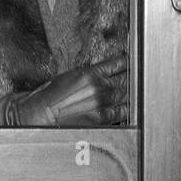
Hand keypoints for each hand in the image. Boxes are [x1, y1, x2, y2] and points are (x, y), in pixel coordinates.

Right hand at [0, 54, 128, 126]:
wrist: (38, 115)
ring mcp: (102, 104)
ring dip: (132, 94)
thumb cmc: (48, 96)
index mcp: (90, 73)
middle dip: (133, 78)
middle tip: (142, 76)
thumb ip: (89, 76)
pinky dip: (126, 110)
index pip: (118, 63)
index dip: (128, 62)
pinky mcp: (102, 119)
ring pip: (127, 96)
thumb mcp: (68, 77)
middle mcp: (99, 87)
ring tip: (138, 92)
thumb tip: (102, 77)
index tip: (134, 61)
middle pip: (127, 79)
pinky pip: (121, 113)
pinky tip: (128, 107)